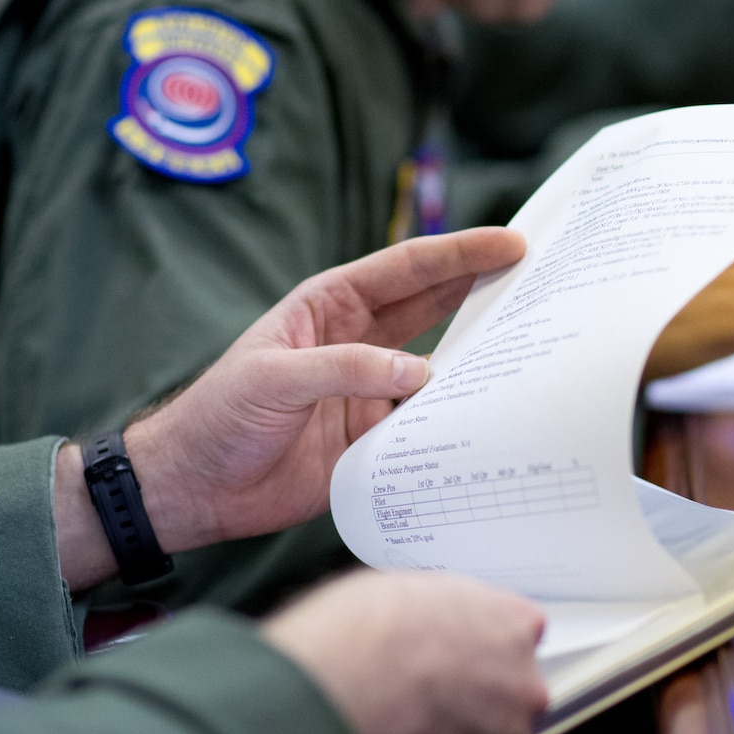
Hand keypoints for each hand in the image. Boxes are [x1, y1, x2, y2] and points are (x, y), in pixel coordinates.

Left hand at [54, 228, 524, 587]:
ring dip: (478, 357)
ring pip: (438, 366)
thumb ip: (347, 370)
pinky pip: (426, 425)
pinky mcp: (373, 440)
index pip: (405, 270)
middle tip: (539, 277)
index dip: (459, 254)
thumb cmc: (219, 417)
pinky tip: (492, 418)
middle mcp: (357, 343)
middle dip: (482, 289)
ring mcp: (368, 391)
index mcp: (329, 307)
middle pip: (433, 306)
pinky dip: (457, 422)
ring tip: (532, 345)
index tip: (510, 244)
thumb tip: (421, 374)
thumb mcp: (275, 380)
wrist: (194, 488)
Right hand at [261, 570, 546, 733]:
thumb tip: (421, 627)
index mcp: (514, 624)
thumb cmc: (377, 624)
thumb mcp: (416, 590)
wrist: (363, 677)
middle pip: (509, 701)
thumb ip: (441, 617)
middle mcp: (524, 684)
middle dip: (472, 706)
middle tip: (422, 702)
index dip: (481, 650)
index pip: (518, 638)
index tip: (453, 658)